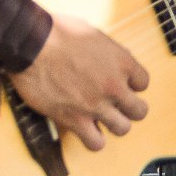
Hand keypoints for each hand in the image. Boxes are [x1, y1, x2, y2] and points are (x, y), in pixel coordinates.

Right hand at [9, 12, 149, 151]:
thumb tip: (109, 61)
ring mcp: (96, 105)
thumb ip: (107, 53)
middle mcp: (114, 86)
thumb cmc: (58, 32)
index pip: (143, 83)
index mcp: (122, 62)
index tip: (120, 83)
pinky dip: (93, 140)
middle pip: (139, 111)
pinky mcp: (75, 120)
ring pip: (122, 129)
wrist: (32, 44)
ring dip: (113, 125)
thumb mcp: (93, 34)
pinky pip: (96, 143)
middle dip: (129, 109)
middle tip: (115, 105)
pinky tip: (86, 130)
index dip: (132, 84)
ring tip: (101, 118)